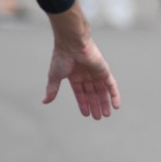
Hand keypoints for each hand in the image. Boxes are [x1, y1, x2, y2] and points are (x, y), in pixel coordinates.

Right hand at [43, 3, 120, 119]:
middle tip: (98, 118)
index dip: (83, 103)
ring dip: (104, 103)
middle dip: (95, 105)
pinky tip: (116, 106)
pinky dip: (114, 95)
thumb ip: (52, 89)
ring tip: (106, 115)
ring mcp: (96, 73)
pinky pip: (111, 85)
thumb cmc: (62, 57)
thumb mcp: (55, 76)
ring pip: (102, 91)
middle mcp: (86, 75)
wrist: (71, 43)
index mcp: (75, 76)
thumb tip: (44, 102)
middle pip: (93, 93)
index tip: (86, 115)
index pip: (81, 93)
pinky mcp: (104, 71)